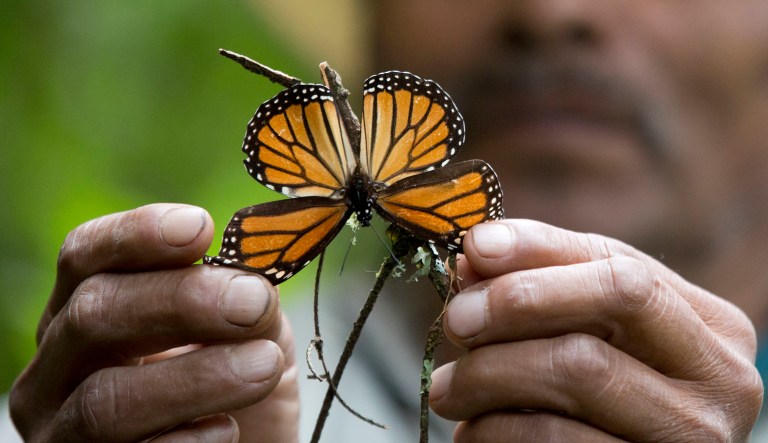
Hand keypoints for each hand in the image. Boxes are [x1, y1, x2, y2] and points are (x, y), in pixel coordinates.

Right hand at [10, 204, 298, 441]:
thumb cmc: (241, 383)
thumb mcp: (251, 330)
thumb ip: (245, 298)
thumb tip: (249, 280)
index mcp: (87, 309)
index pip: (86, 256)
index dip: (138, 235)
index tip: (202, 228)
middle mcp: (58, 367)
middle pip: (93, 315)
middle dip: (181, 301)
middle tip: (253, 303)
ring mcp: (63, 431)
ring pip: (106, 400)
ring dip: (196, 378)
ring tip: (264, 366)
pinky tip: (228, 430)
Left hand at [429, 219, 761, 441]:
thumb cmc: (601, 401)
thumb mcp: (587, 336)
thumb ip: (542, 290)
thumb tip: (474, 256)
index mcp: (709, 327)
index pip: (621, 264)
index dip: (539, 250)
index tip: (473, 250)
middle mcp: (720, 378)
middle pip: (613, 302)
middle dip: (518, 300)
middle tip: (455, 319)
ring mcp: (692, 435)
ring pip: (580, 369)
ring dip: (489, 373)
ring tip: (447, 388)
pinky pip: (556, 439)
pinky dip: (496, 429)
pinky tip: (474, 430)